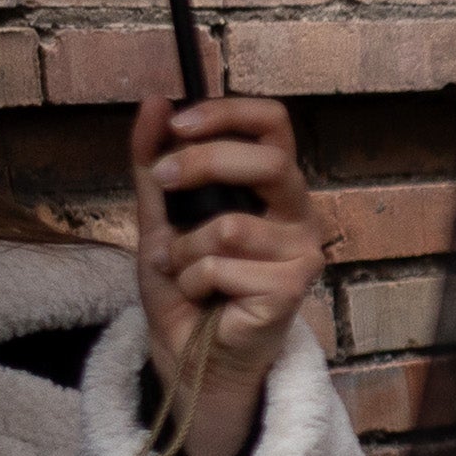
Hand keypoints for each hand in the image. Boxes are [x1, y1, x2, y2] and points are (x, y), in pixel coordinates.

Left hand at [130, 95, 322, 455]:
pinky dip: (192, 281)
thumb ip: (154, 161)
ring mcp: (301, 252)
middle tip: (161, 182)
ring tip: (183, 269)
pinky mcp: (291, 289)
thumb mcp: (160, 215)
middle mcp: (298, 212)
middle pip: (266, 161)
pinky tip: (202, 298)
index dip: (228, 112)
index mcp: (273, 185)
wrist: (190, 354)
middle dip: (202, 164)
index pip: (273, 122)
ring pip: (230, 226)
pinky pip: (222, 267)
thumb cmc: (187, 284)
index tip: (179, 123)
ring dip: (185, 249)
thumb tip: (154, 101)